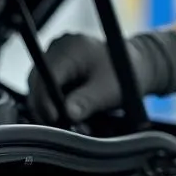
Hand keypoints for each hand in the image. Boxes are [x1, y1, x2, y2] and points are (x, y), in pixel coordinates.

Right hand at [27, 30, 175, 123]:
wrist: (137, 66)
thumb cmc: (127, 72)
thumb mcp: (109, 89)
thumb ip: (87, 100)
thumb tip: (68, 113)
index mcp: (69, 47)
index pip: (44, 77)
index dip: (45, 101)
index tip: (54, 120)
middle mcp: (58, 48)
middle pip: (38, 84)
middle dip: (48, 108)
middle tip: (66, 127)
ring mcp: (57, 57)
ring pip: (41, 89)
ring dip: (52, 108)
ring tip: (73, 122)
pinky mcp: (59, 68)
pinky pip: (48, 89)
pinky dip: (57, 103)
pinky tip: (71, 113)